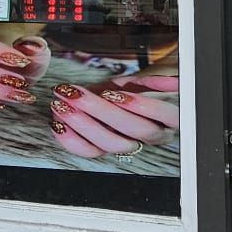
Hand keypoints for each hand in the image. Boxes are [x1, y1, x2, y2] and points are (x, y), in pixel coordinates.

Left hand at [49, 74, 178, 160]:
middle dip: (101, 112)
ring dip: (82, 123)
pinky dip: (70, 139)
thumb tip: (174, 83)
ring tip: (62, 103)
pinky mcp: (106, 149)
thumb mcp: (148, 80)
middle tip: (76, 94)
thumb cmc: (140, 86)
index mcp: (168, 121)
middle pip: (130, 132)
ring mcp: (127, 145)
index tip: (116, 93)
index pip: (160, 119)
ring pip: (109, 144)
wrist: (128, 95)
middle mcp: (150, 137)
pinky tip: (57, 122)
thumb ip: (156, 82)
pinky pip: (89, 151)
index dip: (140, 108)